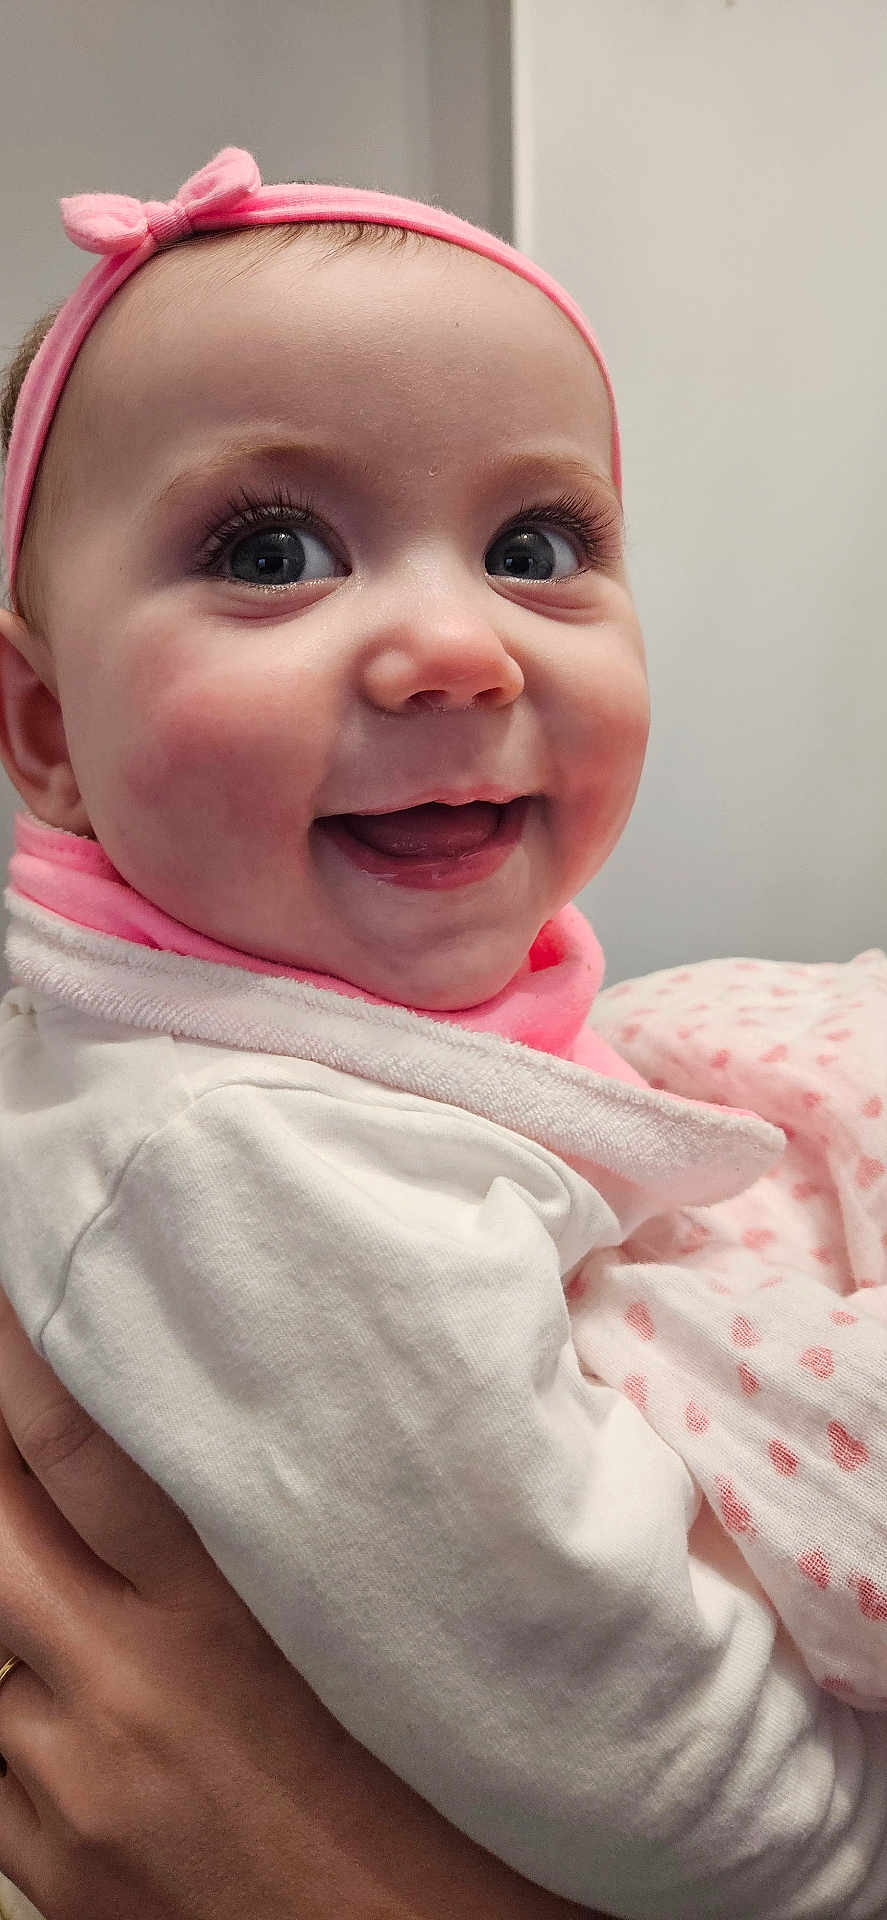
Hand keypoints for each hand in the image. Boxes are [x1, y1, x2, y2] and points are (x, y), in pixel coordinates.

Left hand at [0, 1289, 590, 1919]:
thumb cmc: (422, 1806)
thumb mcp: (360, 1637)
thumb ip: (283, 1540)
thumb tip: (237, 1444)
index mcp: (218, 1610)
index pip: (77, 1446)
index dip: (17, 1355)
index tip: (11, 1292)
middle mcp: (127, 1684)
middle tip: (1, 1409)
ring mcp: (73, 1779)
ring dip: (16, 1605)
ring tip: (85, 1602)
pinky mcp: (49, 1865)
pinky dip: (22, 1717)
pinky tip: (87, 1711)